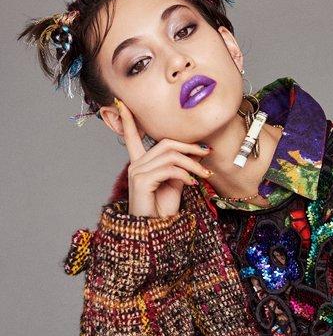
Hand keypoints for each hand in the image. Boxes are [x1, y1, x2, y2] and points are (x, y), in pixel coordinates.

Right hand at [115, 98, 212, 217]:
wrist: (155, 232)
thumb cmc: (163, 210)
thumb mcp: (174, 185)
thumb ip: (179, 167)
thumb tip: (193, 155)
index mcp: (140, 163)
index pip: (131, 137)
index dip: (128, 120)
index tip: (121, 103)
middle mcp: (135, 165)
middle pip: (165, 143)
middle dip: (190, 146)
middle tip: (208, 153)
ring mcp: (137, 172)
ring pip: (171, 156)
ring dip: (193, 164)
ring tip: (204, 175)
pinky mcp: (142, 181)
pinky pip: (169, 169)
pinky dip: (185, 175)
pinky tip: (192, 184)